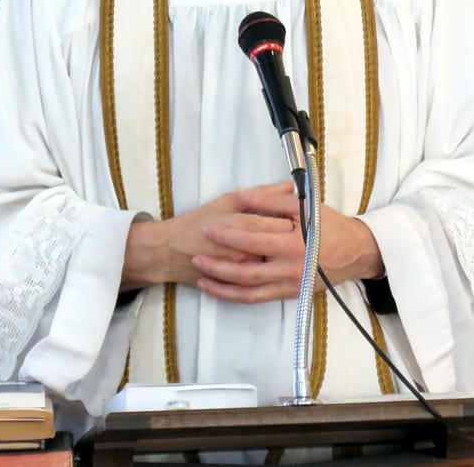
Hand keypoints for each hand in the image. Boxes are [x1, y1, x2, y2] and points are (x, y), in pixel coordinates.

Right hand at [122, 182, 297, 290]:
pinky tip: (278, 269)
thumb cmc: (196, 223)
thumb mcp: (227, 201)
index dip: (294, 221)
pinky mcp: (237, 287)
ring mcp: (243, 272)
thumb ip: (260, 194)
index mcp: (242, 226)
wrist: (169, 251)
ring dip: (285, 260)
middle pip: (279, 246)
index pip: (279, 224)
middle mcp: (245, 252)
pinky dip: (273, 278)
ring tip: (292, 250)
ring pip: (274, 268)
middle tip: (303, 232)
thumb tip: (289, 185)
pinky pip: (261, 288)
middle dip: (293, 240)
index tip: (304, 216)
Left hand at [194, 181, 383, 304]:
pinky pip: (259, 299)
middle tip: (195, 258)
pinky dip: (237, 296)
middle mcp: (291, 269)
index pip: (253, 240)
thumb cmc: (330, 225)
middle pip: (246, 272)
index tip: (209, 229)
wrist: (356, 252)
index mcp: (294, 244)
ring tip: (201, 278)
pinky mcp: (290, 294)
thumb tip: (242, 195)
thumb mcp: (304, 205)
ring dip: (223, 287)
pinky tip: (222, 289)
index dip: (228, 236)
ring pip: (249, 292)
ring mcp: (290, 285)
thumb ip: (272, 200)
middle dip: (217, 267)